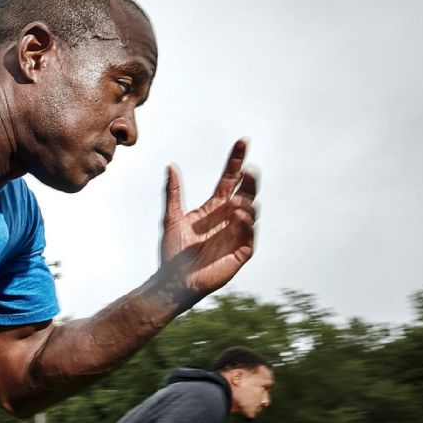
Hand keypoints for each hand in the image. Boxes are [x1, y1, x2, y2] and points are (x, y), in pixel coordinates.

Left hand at [158, 138, 257, 304]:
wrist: (173, 280)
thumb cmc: (172, 252)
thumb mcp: (171, 217)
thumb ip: (173, 193)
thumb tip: (171, 166)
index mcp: (214, 208)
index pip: (229, 180)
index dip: (236, 161)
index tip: (242, 142)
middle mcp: (228, 218)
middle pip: (245, 193)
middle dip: (249, 180)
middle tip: (248, 169)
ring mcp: (236, 234)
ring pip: (250, 212)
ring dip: (245, 203)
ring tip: (233, 202)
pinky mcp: (240, 252)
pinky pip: (248, 235)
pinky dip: (245, 223)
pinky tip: (237, 215)